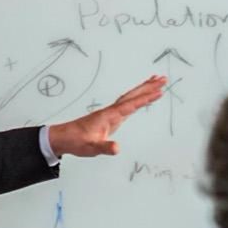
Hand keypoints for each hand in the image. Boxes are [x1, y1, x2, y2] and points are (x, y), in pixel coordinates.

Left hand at [46, 75, 166, 157]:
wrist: (63, 138)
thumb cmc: (77, 141)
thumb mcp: (92, 147)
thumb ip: (105, 147)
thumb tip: (117, 149)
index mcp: (109, 115)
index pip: (131, 104)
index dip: (146, 98)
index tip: (159, 92)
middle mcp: (111, 111)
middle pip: (133, 95)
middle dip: (149, 87)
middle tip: (163, 78)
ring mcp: (111, 113)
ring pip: (130, 97)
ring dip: (143, 89)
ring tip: (156, 82)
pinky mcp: (110, 117)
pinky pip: (126, 104)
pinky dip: (136, 98)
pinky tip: (140, 99)